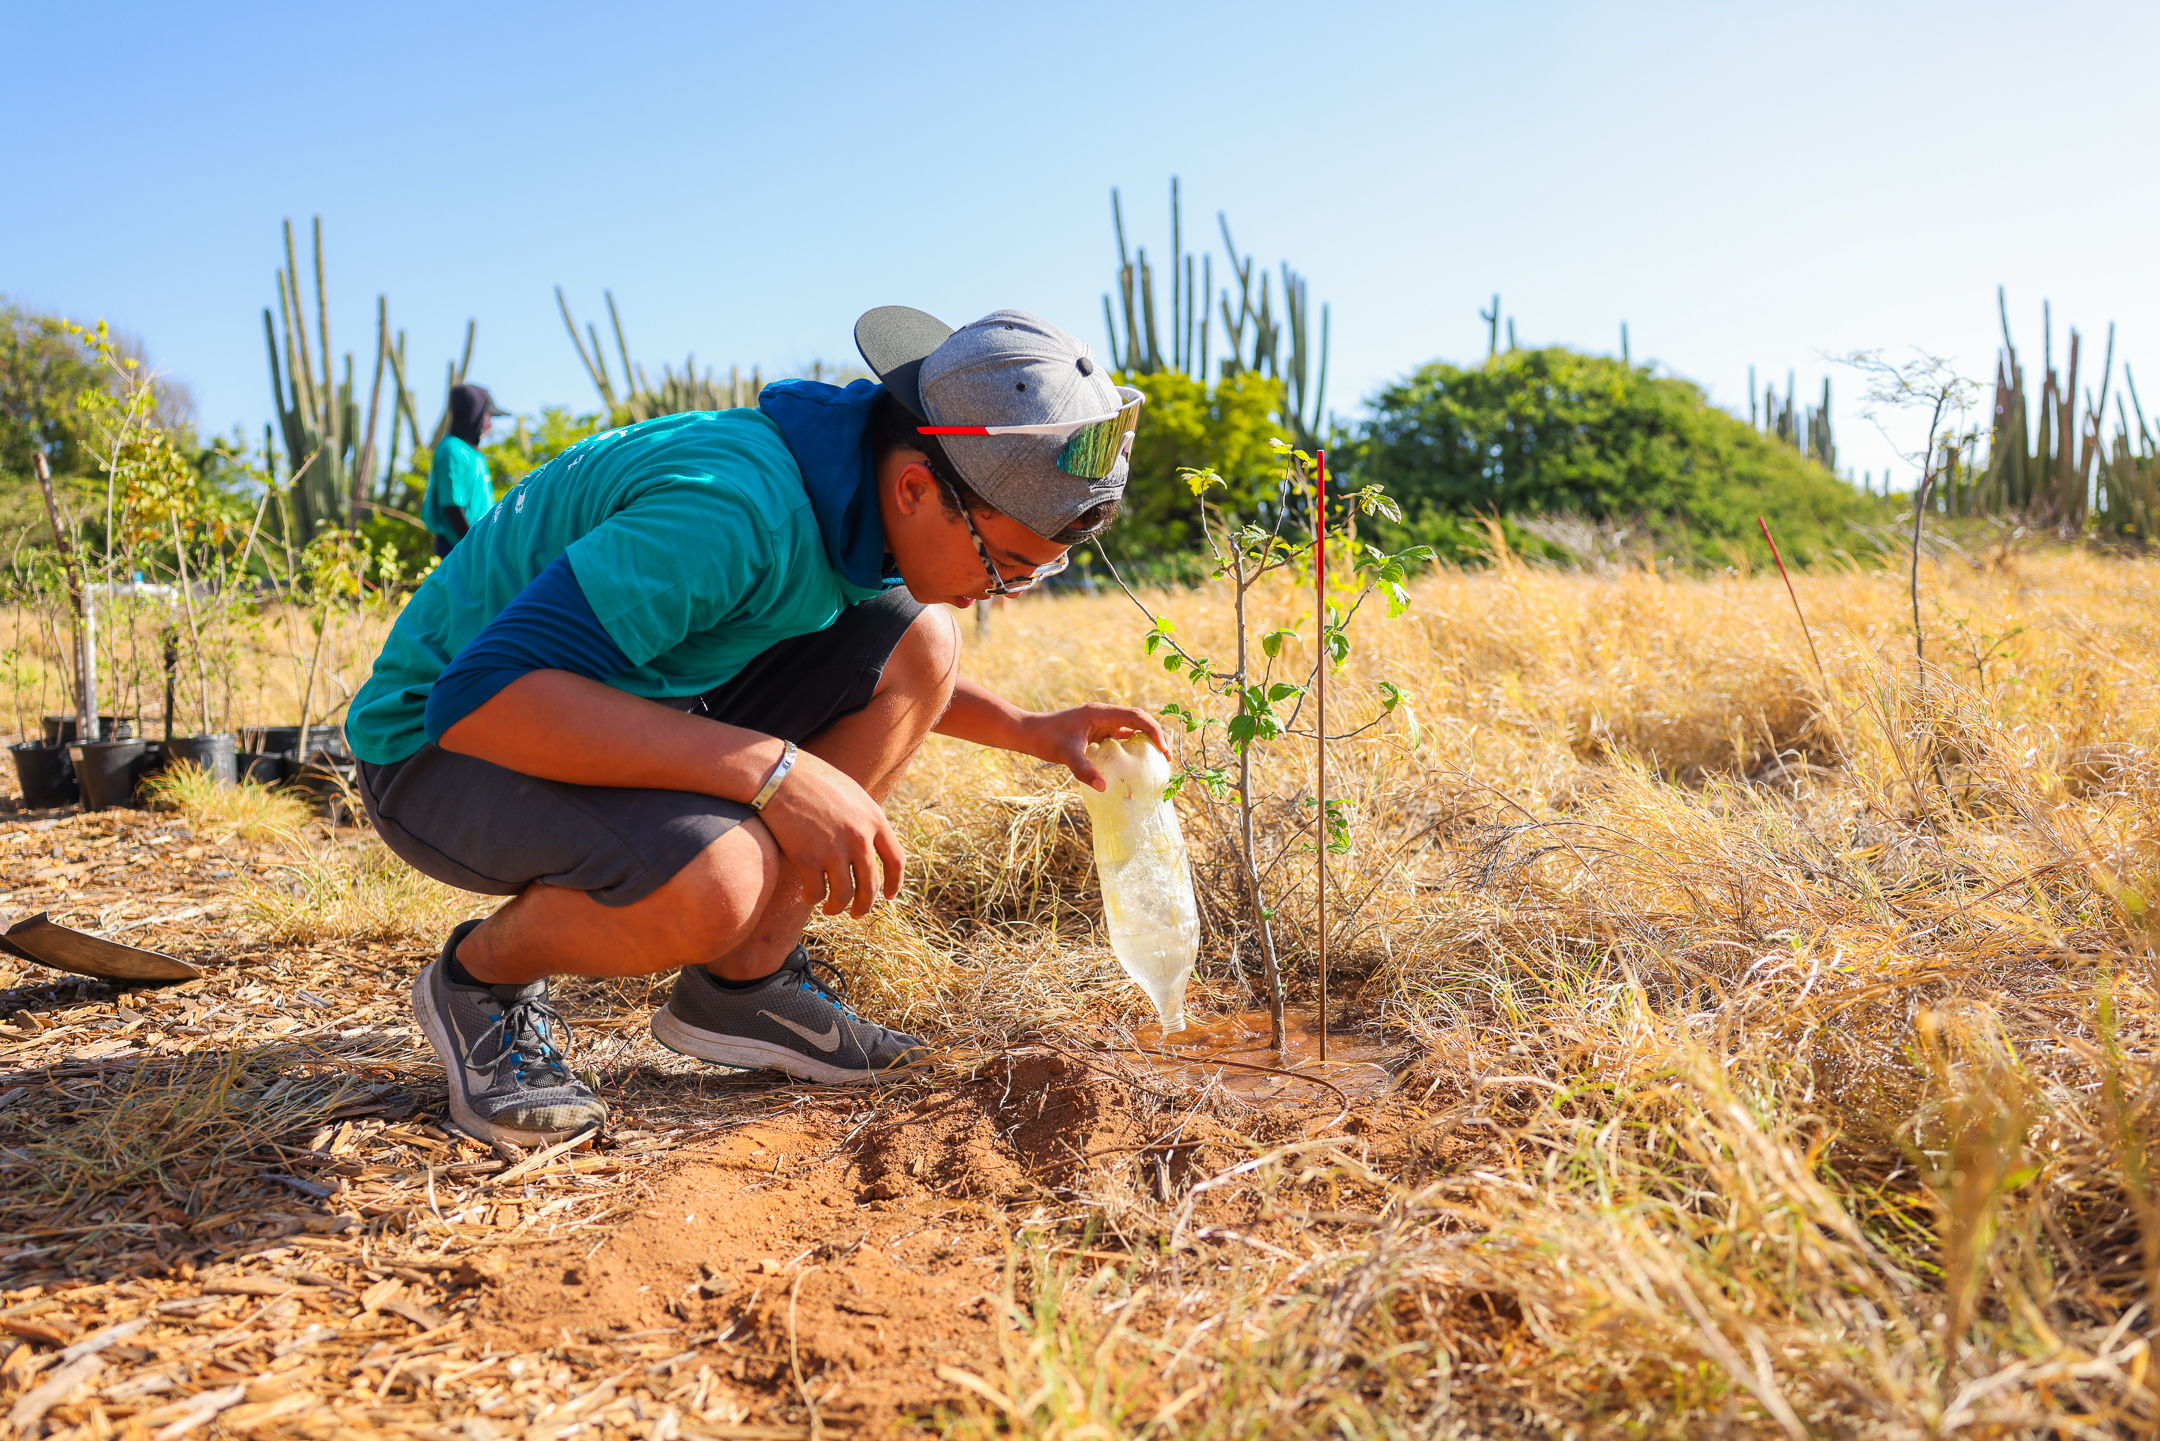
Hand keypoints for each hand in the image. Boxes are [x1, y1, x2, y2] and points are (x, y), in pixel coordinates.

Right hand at [752, 747, 905, 916]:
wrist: (778, 775)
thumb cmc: (813, 780)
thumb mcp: (851, 793)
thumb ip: (865, 820)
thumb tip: (873, 847)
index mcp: (874, 819)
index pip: (896, 861)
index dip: (894, 883)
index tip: (888, 896)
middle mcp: (858, 837)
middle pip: (870, 885)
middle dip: (864, 905)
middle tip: (857, 913)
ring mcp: (833, 849)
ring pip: (843, 895)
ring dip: (837, 908)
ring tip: (831, 909)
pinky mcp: (807, 859)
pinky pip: (816, 892)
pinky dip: (812, 898)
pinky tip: (808, 896)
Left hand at [1025, 704, 1169, 790]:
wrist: (1027, 732)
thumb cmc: (1045, 739)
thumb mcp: (1065, 754)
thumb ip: (1084, 769)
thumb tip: (1104, 787)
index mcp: (1100, 713)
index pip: (1135, 716)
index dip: (1153, 730)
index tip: (1163, 749)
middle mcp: (1103, 715)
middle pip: (1138, 720)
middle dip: (1155, 735)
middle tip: (1167, 757)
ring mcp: (1100, 723)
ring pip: (1131, 727)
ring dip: (1145, 740)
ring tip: (1158, 760)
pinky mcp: (1095, 732)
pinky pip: (1120, 736)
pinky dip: (1131, 746)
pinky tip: (1135, 762)